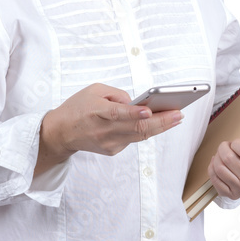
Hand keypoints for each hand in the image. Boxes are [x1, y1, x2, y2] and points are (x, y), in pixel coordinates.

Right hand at [38, 83, 182, 162]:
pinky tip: (160, 123)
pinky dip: (147, 130)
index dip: (133, 113)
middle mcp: (103, 130)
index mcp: (96, 111)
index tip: (149, 110)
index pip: (116, 114)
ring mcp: (109, 143)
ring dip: (161, 127)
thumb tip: (139, 103)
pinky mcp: (113, 150)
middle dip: (160, 122)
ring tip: (177, 117)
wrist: (61, 133)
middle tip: (178, 114)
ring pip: (140, 136)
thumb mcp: (94, 90)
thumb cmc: (79, 107)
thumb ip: (117, 94)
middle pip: (135, 128)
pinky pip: (133, 138)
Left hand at [207, 129, 239, 199]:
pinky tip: (218, 163)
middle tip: (227, 146)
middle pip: (228, 158)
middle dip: (224, 147)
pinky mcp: (231, 194)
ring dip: (217, 156)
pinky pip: (214, 179)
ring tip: (223, 153)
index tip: (239, 143)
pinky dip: (212, 168)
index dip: (236, 143)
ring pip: (219, 168)